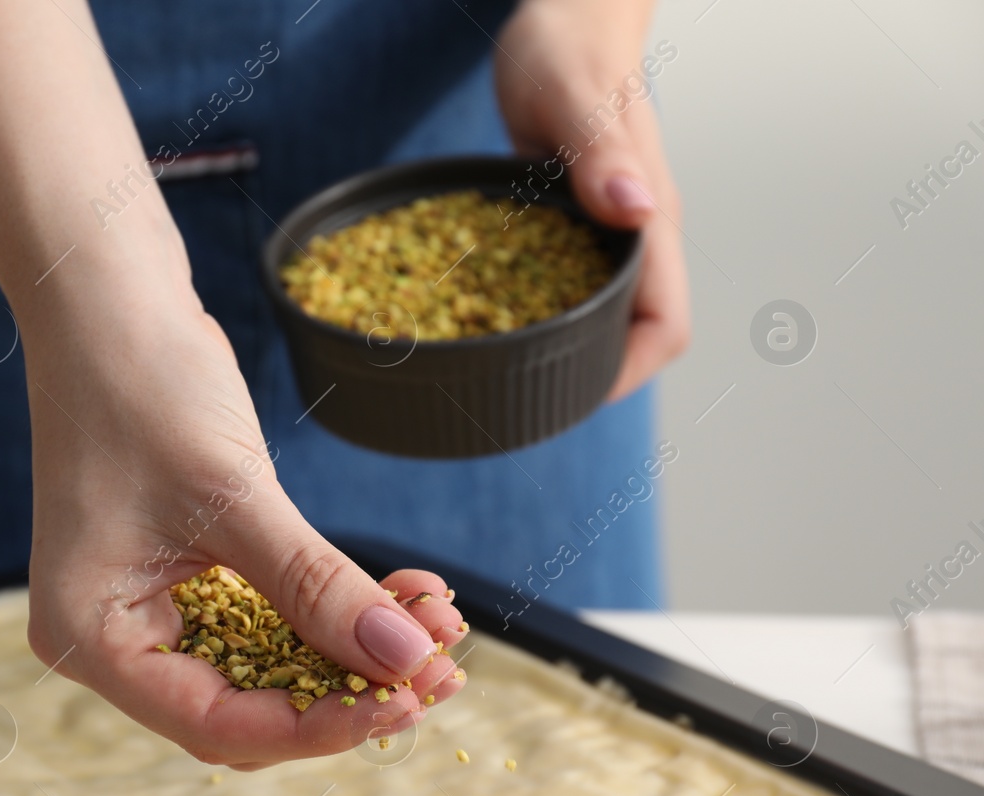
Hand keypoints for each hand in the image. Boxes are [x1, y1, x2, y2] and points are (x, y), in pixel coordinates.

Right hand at [23, 295, 470, 769]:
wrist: (108, 299)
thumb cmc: (141, 385)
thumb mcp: (234, 495)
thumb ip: (317, 587)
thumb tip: (407, 661)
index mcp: (89, 638)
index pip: (215, 725)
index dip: (318, 728)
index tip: (407, 704)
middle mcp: (112, 639)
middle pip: (245, 713)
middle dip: (346, 694)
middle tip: (440, 674)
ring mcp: (149, 609)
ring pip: (267, 671)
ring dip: (352, 654)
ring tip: (437, 625)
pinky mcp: (186, 576)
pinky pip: (269, 621)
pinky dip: (333, 613)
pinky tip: (403, 594)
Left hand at [494, 0, 690, 399]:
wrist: (568, 11)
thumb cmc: (568, 43)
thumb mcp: (571, 94)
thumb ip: (600, 152)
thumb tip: (636, 213)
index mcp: (648, 216)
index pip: (663, 324)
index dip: (627, 374)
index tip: (573, 398)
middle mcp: (637, 232)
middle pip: (635, 334)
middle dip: (590, 378)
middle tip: (518, 402)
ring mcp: (610, 229)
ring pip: (603, 313)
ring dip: (563, 350)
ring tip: (499, 376)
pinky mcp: (578, 220)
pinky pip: (569, 282)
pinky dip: (537, 311)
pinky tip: (486, 322)